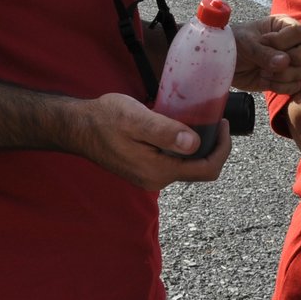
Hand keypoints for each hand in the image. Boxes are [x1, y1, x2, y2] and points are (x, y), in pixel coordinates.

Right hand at [80, 93, 232, 190]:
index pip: (207, 169)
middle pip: (200, 170)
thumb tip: (195, 144)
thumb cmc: (104, 119)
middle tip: (215, 119)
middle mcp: (157, 180)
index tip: (222, 122)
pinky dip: (184, 147)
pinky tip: (180, 127)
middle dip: (214, 146)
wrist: (78, 127)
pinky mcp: (144, 170)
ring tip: (201, 120)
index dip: (222, 148)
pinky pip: (173, 162)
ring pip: (187, 166)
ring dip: (199, 146)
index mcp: (159, 171)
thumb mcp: (136, 118)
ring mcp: (150, 177)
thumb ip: (164, 131)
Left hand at [232, 15, 300, 94]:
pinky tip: (264, 81)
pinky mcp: (288, 78)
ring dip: (283, 75)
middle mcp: (293, 41)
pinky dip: (280, 86)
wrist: (224, 64)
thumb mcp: (247, 44)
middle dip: (296, 58)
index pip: (300, 32)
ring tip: (263, 71)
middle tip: (275, 62)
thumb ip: (265, 53)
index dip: (284, 41)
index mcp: (285, 25)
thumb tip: (285, 63)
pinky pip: (296, 86)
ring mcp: (293, 61)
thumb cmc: (235, 44)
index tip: (263, 42)